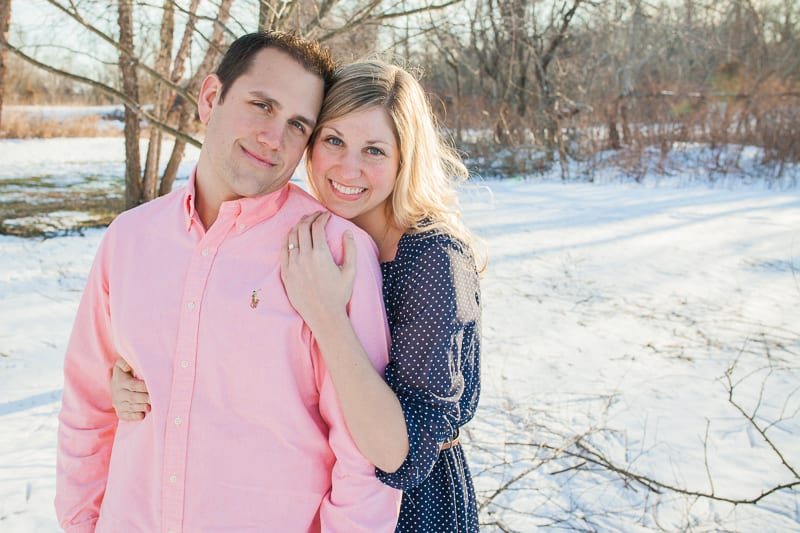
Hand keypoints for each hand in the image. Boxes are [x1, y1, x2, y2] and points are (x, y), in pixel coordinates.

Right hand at [110, 358, 149, 420]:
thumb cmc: (124, 373)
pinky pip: (125, 415)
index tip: (153, 386)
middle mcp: (118, 393)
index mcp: (120, 382)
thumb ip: (124, 363)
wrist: (115, 385)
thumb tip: (127, 365)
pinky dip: (133, 416)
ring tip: (149, 408)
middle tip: (153, 399)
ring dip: (140, 408)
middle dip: (143, 398)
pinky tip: (142, 416)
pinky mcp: (120, 412)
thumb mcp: (122, 365)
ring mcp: (118, 403)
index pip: (133, 385)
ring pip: (130, 407)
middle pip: (132, 397)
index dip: (143, 386)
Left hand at [281, 212, 355, 328]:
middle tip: (315, 216)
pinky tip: (293, 237)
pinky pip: (283, 250)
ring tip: (304, 223)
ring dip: (298, 226)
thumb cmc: (339, 294)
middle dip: (310, 218)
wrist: (324, 315)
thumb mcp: (350, 271)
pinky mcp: (285, 273)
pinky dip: (288, 239)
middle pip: (303, 228)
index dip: (322, 218)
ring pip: (291, 237)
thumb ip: (350, 249)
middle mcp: (304, 257)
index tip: (326, 216)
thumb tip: (347, 232)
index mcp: (321, 254)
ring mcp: (292, 265)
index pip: (317, 227)